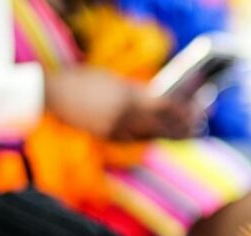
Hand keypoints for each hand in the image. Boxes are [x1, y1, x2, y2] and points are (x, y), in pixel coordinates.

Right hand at [45, 67, 198, 140]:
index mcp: (129, 96)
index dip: (184, 111)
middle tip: (198, 128)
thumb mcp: (114, 81)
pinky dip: (148, 137)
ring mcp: (116, 128)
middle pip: (162, 126)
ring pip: (150, 135)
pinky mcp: (107, 137)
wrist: (51, 93)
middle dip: (182, 128)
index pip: (166, 107)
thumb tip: (159, 100)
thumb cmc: (83, 80)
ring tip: (184, 134)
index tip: (198, 111)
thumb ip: (136, 92)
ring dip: (169, 135)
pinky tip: (157, 136)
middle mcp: (125, 114)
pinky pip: (134, 139)